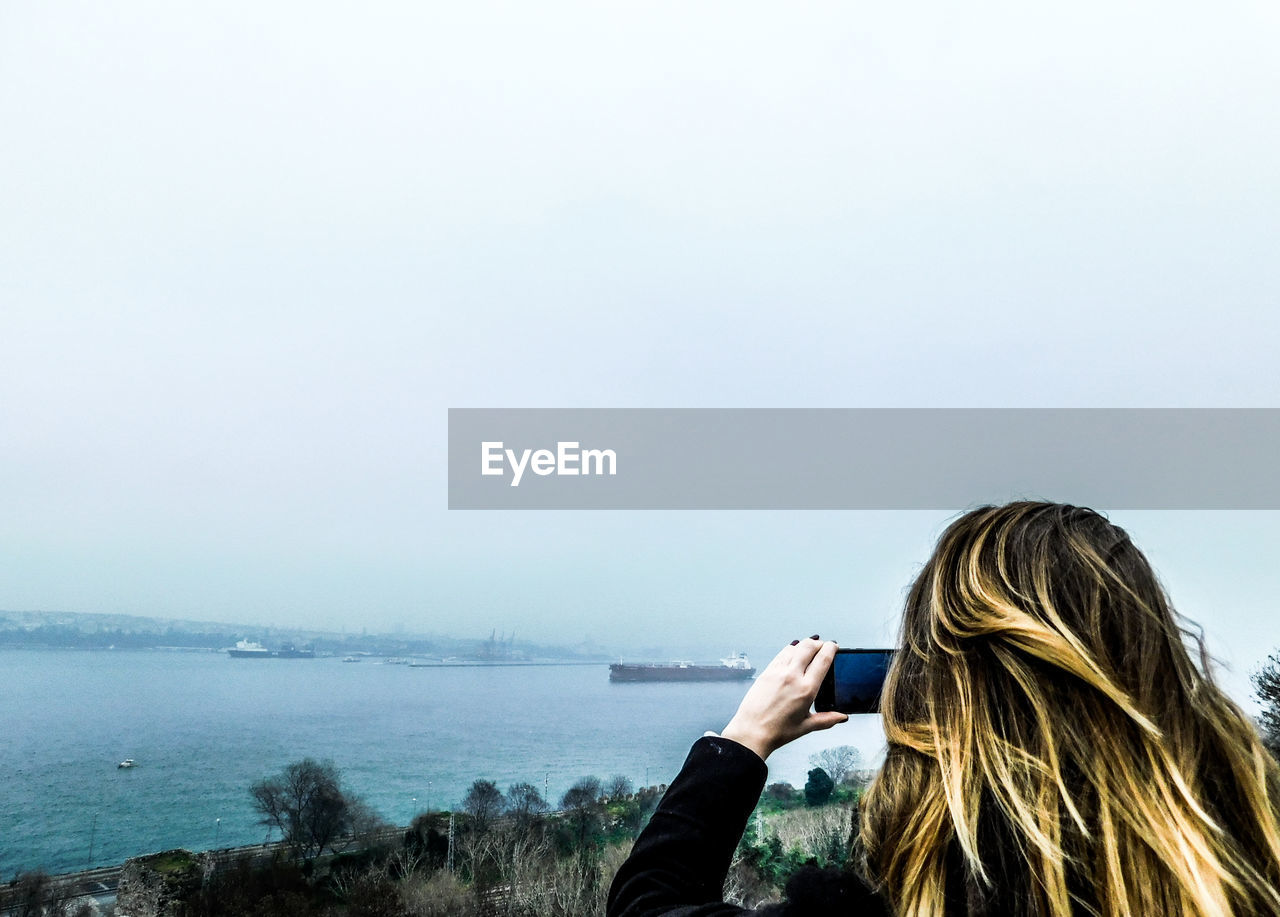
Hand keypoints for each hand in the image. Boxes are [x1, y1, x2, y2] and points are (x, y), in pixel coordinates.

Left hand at [720, 638, 847, 760]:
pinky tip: (793, 653)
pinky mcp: (767, 671)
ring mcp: (778, 672)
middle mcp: (792, 676)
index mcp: (806, 689)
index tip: (834, 646)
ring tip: (809, 648)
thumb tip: (842, 717)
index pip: (823, 659)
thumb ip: (827, 720)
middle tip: (823, 645)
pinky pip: (781, 654)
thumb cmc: (777, 731)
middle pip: (809, 646)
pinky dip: (790, 650)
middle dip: (819, 643)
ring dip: (804, 644)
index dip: (831, 648)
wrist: (752, 731)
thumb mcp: (806, 726)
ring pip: (794, 647)